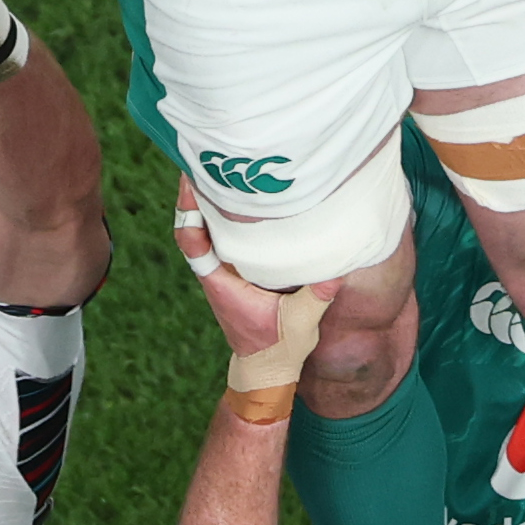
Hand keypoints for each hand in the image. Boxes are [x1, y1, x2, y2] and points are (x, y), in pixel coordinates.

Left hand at [171, 176, 335, 358]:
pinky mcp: (231, 274)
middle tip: (202, 155)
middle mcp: (215, 274)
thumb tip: (335, 274)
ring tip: (217, 165)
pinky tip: (236, 195)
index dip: (188, 210)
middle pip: (192, 226)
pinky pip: (217, 238)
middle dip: (194, 192)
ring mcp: (221, 273)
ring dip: (207, 200)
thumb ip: (316, 298)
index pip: (192, 241)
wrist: (265, 369)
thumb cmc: (279, 348)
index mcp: (222, 283)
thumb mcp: (301, 323)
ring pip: (203, 230)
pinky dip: (220, 215)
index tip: (190, 180)